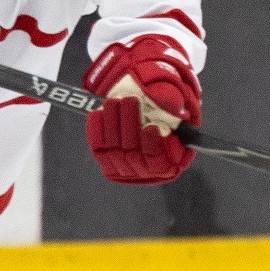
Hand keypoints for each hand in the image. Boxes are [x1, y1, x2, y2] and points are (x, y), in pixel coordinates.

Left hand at [83, 36, 201, 184]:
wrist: (140, 104)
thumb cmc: (161, 106)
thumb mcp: (172, 102)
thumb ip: (173, 102)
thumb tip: (172, 102)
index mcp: (170, 163)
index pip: (160, 162)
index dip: (154, 145)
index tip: (152, 126)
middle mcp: (146, 170)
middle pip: (135, 155)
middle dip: (131, 125)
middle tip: (130, 100)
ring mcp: (125, 167)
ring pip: (115, 150)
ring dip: (113, 124)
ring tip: (113, 101)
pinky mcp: (106, 160)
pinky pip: (98, 148)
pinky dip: (97, 130)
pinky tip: (97, 113)